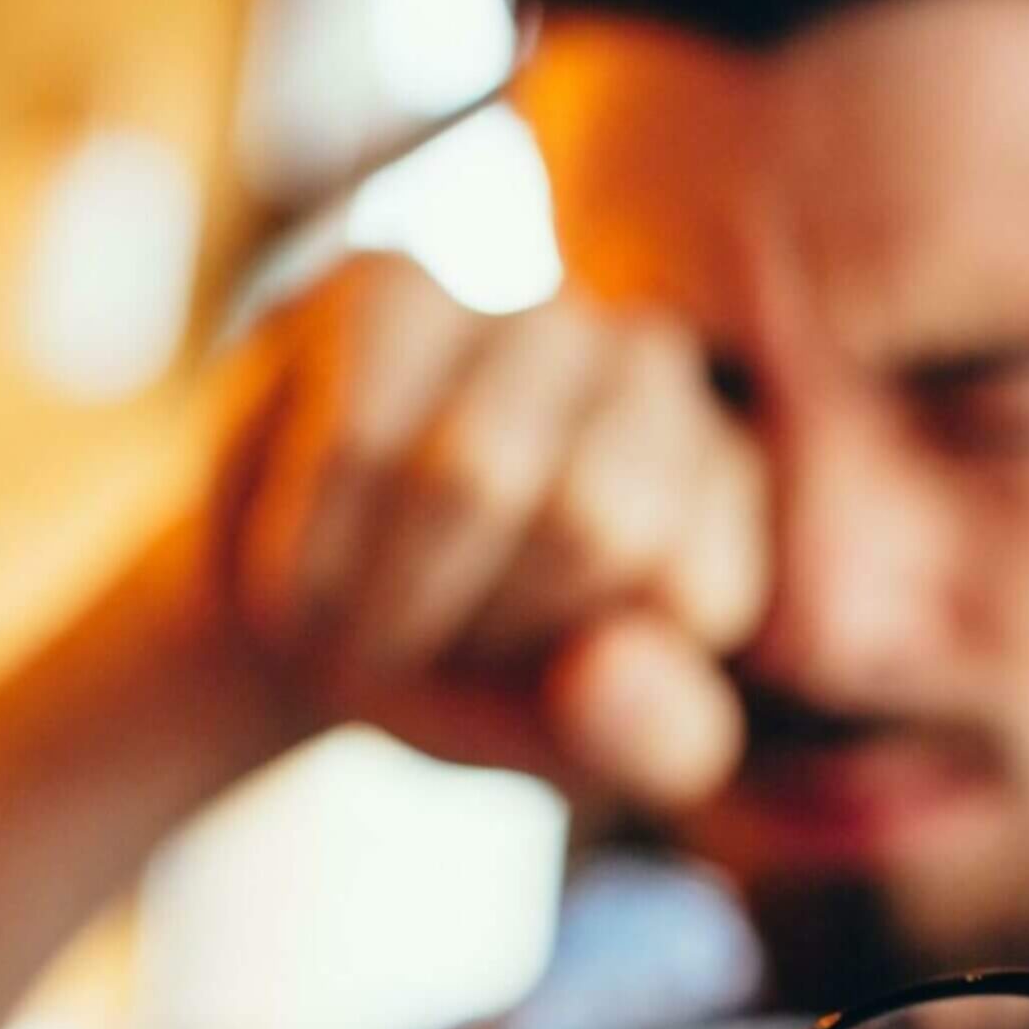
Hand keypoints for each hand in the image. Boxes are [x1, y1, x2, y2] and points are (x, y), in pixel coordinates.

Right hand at [213, 254, 768, 808]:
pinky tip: (299, 576)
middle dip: (483, 629)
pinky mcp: (393, 285)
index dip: (587, 675)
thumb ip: (650, 736)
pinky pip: (357, 436)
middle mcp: (655, 370)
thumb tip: (603, 672)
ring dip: (389, 602)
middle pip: (590, 520)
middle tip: (432, 649)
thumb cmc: (473, 679)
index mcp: (728, 484)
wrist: (303, 620)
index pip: (692, 585)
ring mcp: (523, 310)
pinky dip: (311, 550)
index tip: (534, 683)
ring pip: (470, 478)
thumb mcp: (582, 743)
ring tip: (365, 623)